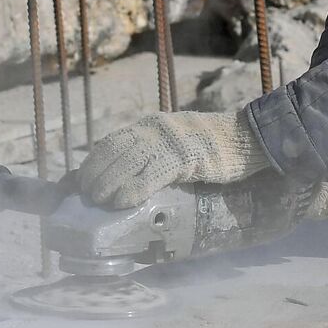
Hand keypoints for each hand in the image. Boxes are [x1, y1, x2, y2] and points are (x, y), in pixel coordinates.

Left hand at [78, 109, 270, 208]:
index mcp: (150, 126)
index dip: (93, 162)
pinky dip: (132, 189)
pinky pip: (151, 175)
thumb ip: (153, 151)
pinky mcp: (185, 157)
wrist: (245, 137)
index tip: (82, 180)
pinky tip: (121, 202)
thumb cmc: (212, 146)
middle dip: (95, 174)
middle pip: (114, 152)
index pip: (111, 142)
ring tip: (98, 201)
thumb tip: (127, 175)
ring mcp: (169, 142)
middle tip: (86, 196)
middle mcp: (154, 130)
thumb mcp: (175, 141)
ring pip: (126, 162)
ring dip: (107, 183)